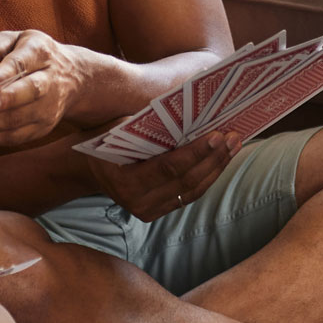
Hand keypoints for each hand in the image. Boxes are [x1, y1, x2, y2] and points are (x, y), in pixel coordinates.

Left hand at [0, 29, 96, 146]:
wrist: (72, 77)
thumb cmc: (32, 55)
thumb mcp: (14, 40)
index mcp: (40, 52)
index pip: (21, 63)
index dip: (3, 75)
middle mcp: (51, 80)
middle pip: (30, 91)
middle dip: (6, 100)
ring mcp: (50, 106)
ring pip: (22, 118)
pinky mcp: (45, 127)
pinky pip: (19, 136)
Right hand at [84, 129, 240, 222]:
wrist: (88, 167)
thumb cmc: (105, 138)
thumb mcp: (119, 126)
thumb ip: (147, 123)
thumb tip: (189, 109)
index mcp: (126, 181)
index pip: (169, 167)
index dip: (196, 152)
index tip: (218, 134)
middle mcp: (138, 202)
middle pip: (187, 181)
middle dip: (214, 158)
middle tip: (234, 136)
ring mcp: (148, 211)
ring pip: (193, 191)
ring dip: (217, 167)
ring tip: (234, 145)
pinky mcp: (157, 212)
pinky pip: (189, 195)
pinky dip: (207, 176)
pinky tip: (221, 158)